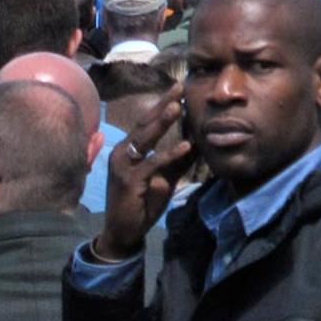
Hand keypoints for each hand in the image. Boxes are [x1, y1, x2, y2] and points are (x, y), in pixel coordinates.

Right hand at [92, 87, 195, 261]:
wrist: (124, 232)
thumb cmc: (142, 203)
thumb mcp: (164, 178)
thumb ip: (178, 161)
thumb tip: (198, 142)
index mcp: (128, 149)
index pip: (146, 122)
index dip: (162, 105)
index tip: (179, 88)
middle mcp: (122, 153)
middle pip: (144, 123)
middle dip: (162, 105)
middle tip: (179, 88)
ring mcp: (123, 166)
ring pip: (144, 139)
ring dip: (161, 122)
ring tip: (178, 107)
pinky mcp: (128, 181)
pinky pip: (151, 164)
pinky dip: (168, 154)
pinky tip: (185, 147)